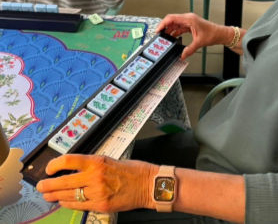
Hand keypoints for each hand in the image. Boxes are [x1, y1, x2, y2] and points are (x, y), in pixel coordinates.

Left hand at [36, 154, 156, 212]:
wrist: (148, 184)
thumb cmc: (132, 170)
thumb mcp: (110, 160)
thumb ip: (92, 165)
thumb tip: (74, 169)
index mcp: (98, 161)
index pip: (69, 161)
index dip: (55, 165)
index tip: (49, 168)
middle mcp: (95, 176)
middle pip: (64, 181)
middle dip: (48, 185)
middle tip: (41, 186)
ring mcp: (97, 193)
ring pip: (69, 196)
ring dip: (55, 196)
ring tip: (48, 196)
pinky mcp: (101, 206)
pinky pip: (79, 205)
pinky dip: (68, 203)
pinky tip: (63, 201)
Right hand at [156, 13, 232, 59]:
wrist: (220, 33)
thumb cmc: (213, 34)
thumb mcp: (199, 43)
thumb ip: (189, 49)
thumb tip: (182, 55)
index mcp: (189, 19)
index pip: (171, 18)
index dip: (163, 24)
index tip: (158, 30)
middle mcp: (188, 18)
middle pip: (171, 20)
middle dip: (164, 27)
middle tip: (159, 35)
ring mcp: (189, 21)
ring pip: (175, 24)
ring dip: (169, 30)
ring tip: (165, 37)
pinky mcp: (190, 25)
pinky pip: (179, 27)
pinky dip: (175, 32)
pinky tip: (172, 37)